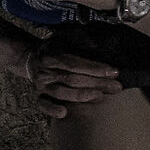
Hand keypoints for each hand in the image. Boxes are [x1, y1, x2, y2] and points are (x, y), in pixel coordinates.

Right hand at [4, 39, 124, 118]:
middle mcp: (43, 71)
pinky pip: (42, 105)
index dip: (94, 68)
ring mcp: (39, 85)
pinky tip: (64, 113)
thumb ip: (81, 38)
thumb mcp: (67, 37)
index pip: (74, 64)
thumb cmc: (57, 48)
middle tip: (116, 87)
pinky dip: (51, 110)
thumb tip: (96, 46)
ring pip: (60, 92)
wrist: (33, 58)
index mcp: (51, 55)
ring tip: (101, 96)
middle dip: (96, 83)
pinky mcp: (36, 96)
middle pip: (71, 79)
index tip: (114, 72)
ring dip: (82, 96)